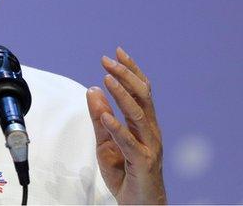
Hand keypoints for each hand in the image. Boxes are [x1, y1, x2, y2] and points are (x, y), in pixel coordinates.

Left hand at [86, 47, 166, 204]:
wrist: (138, 204)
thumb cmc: (125, 174)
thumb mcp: (105, 142)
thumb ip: (99, 118)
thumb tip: (93, 90)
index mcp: (144, 124)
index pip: (141, 91)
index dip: (131, 70)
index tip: (117, 52)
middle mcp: (150, 131)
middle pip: (142, 96)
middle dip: (125, 75)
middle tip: (107, 60)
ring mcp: (149, 146)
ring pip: (138, 114)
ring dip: (121, 94)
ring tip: (106, 78)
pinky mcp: (142, 162)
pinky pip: (129, 141)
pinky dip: (116, 126)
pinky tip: (105, 115)